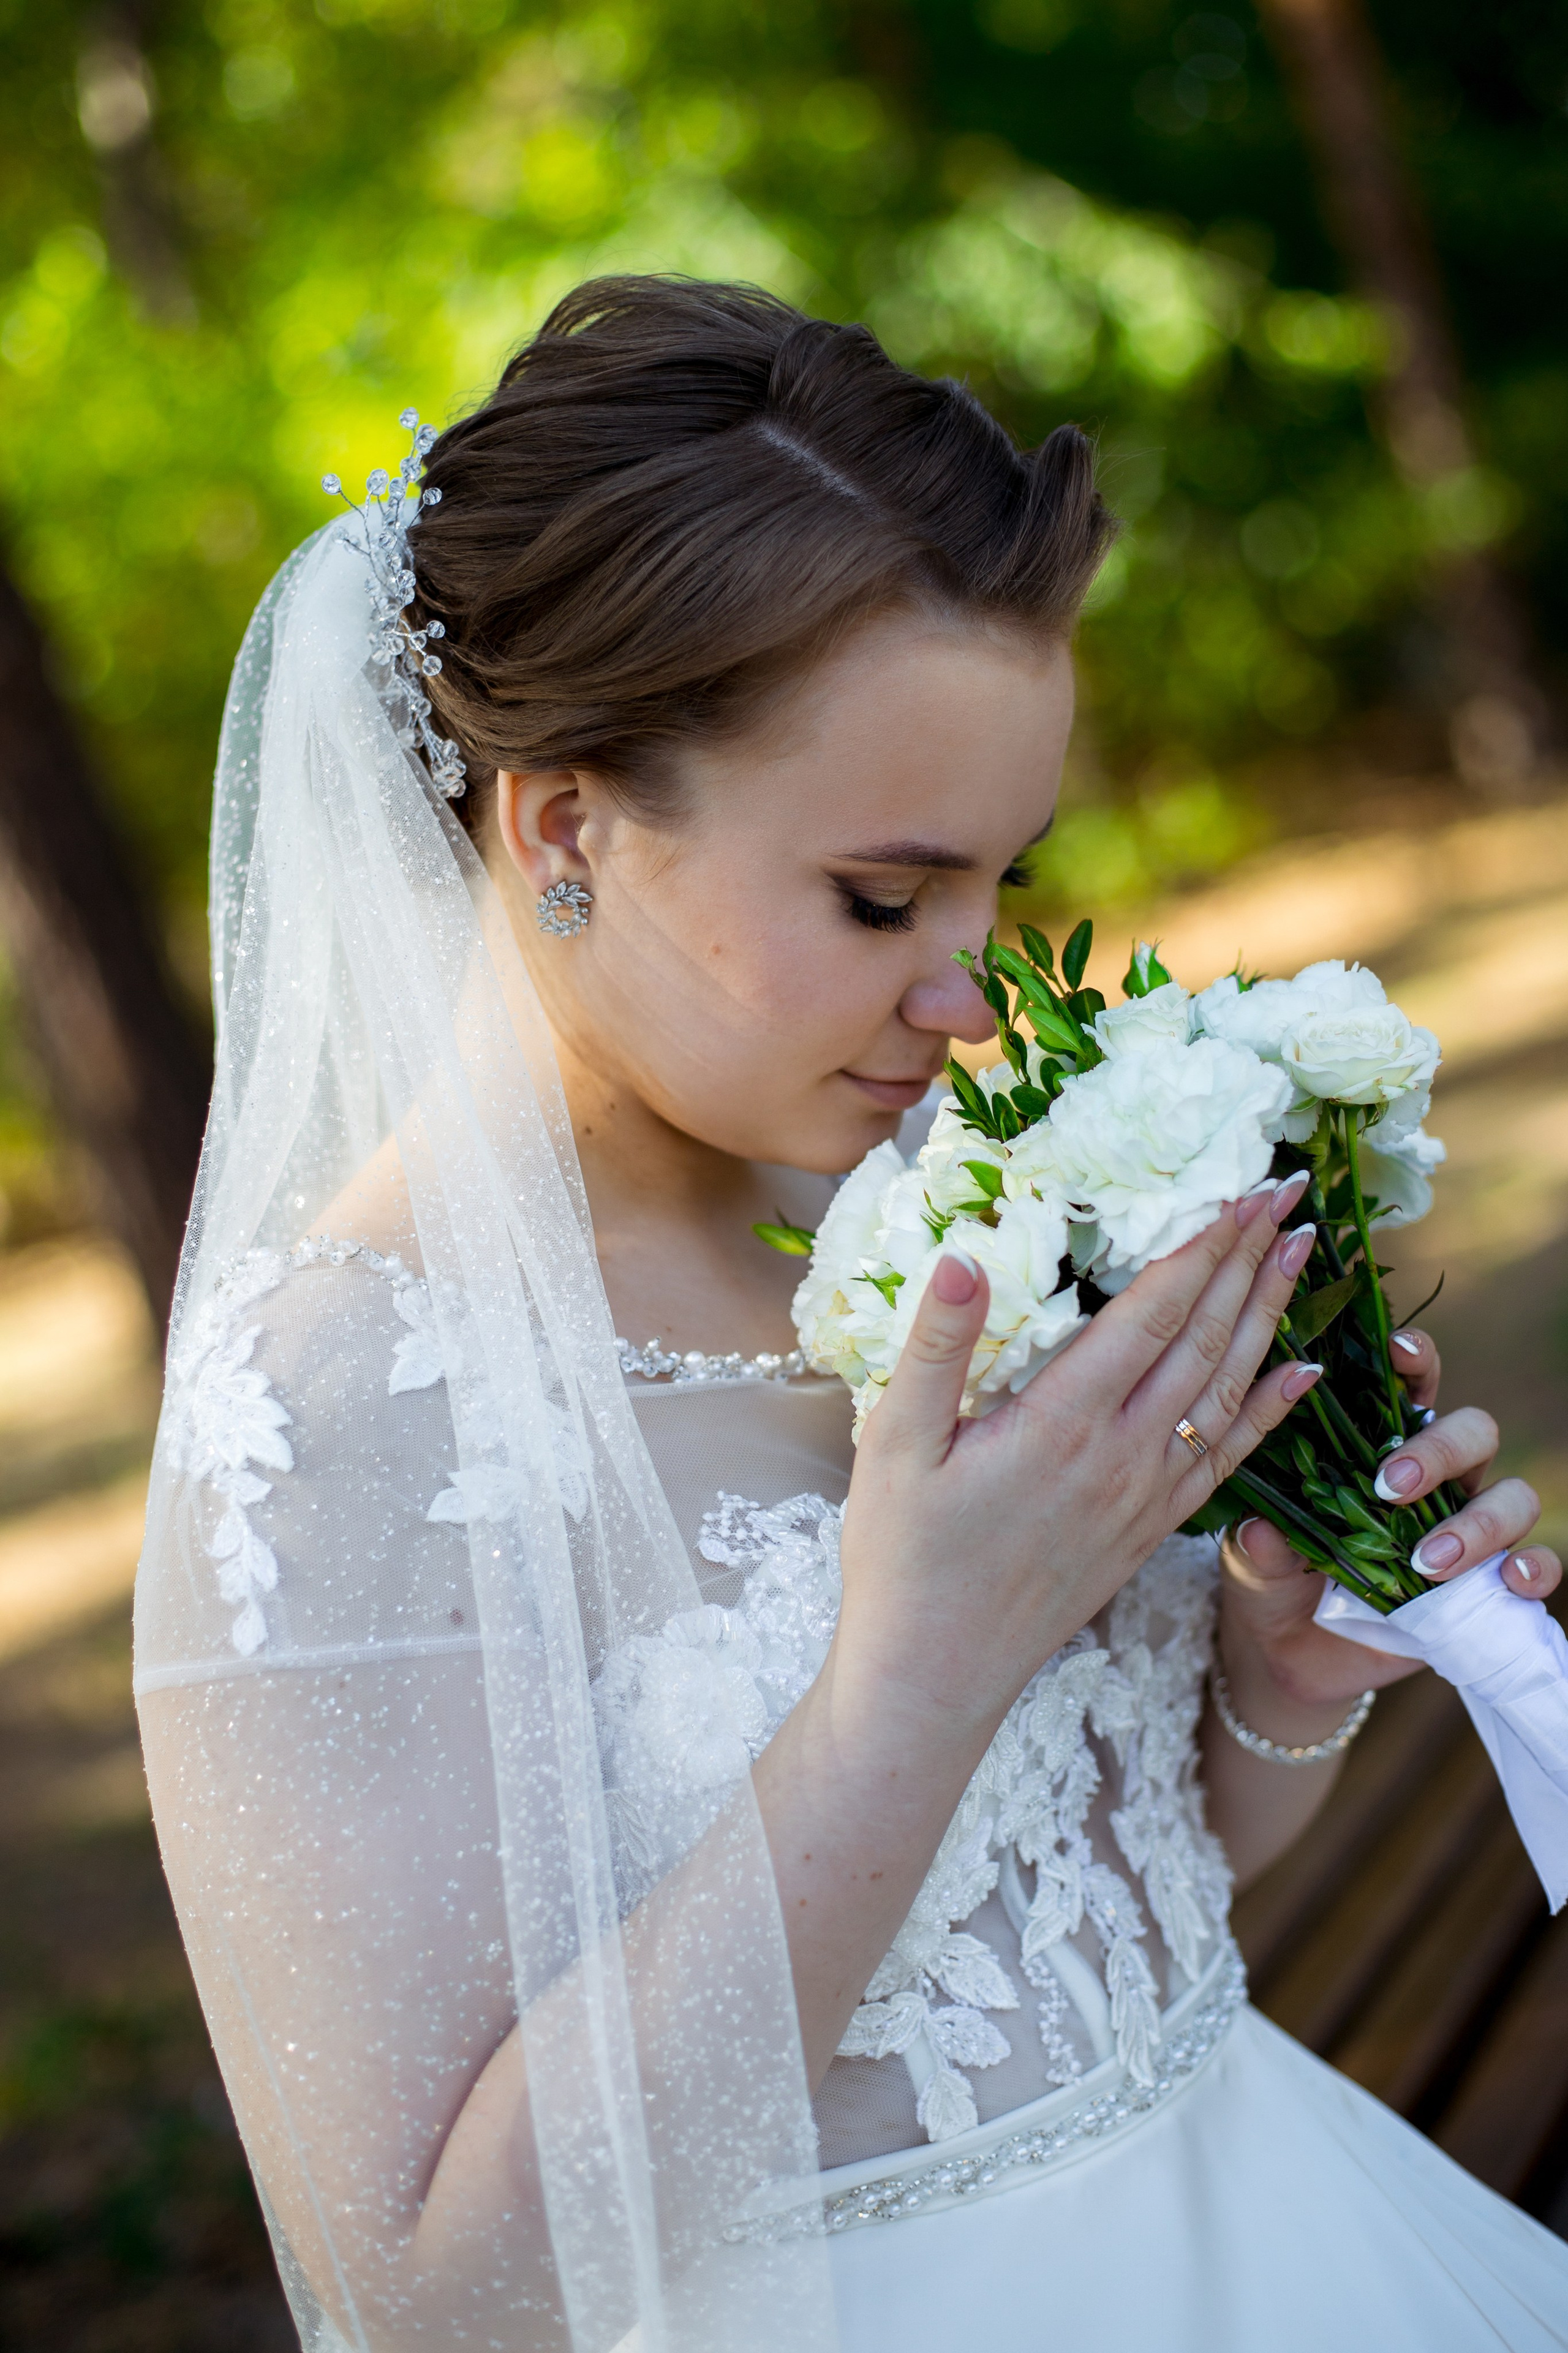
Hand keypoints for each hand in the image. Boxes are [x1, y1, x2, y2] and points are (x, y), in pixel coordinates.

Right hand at [837, 1174, 1323, 1735]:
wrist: (934, 1675)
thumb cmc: (903, 1558)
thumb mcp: (892, 1445)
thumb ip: (936, 1349)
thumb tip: (963, 1258)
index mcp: (1061, 1425)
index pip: (1151, 1314)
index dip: (1200, 1246)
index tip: (1240, 1186)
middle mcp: (1121, 1457)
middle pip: (1205, 1340)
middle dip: (1249, 1260)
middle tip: (1289, 1194)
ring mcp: (1144, 1497)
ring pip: (1228, 1391)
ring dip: (1270, 1316)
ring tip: (1303, 1254)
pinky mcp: (1149, 1530)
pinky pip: (1226, 1457)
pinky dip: (1270, 1408)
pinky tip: (1301, 1372)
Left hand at [1219, 1326, 1561, 1717]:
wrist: (1287, 1656)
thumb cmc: (1270, 1584)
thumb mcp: (1250, 1562)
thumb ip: (1259, 1544)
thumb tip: (1262, 1530)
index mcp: (1379, 1447)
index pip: (1410, 1384)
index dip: (1414, 1358)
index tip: (1395, 1350)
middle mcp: (1436, 1480)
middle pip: (1473, 1432)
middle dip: (1439, 1450)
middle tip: (1390, 1485)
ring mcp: (1468, 1531)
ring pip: (1512, 1496)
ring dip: (1479, 1522)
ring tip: (1425, 1561)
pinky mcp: (1487, 1587)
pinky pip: (1537, 1565)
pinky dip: (1534, 1568)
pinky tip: (1507, 1581)